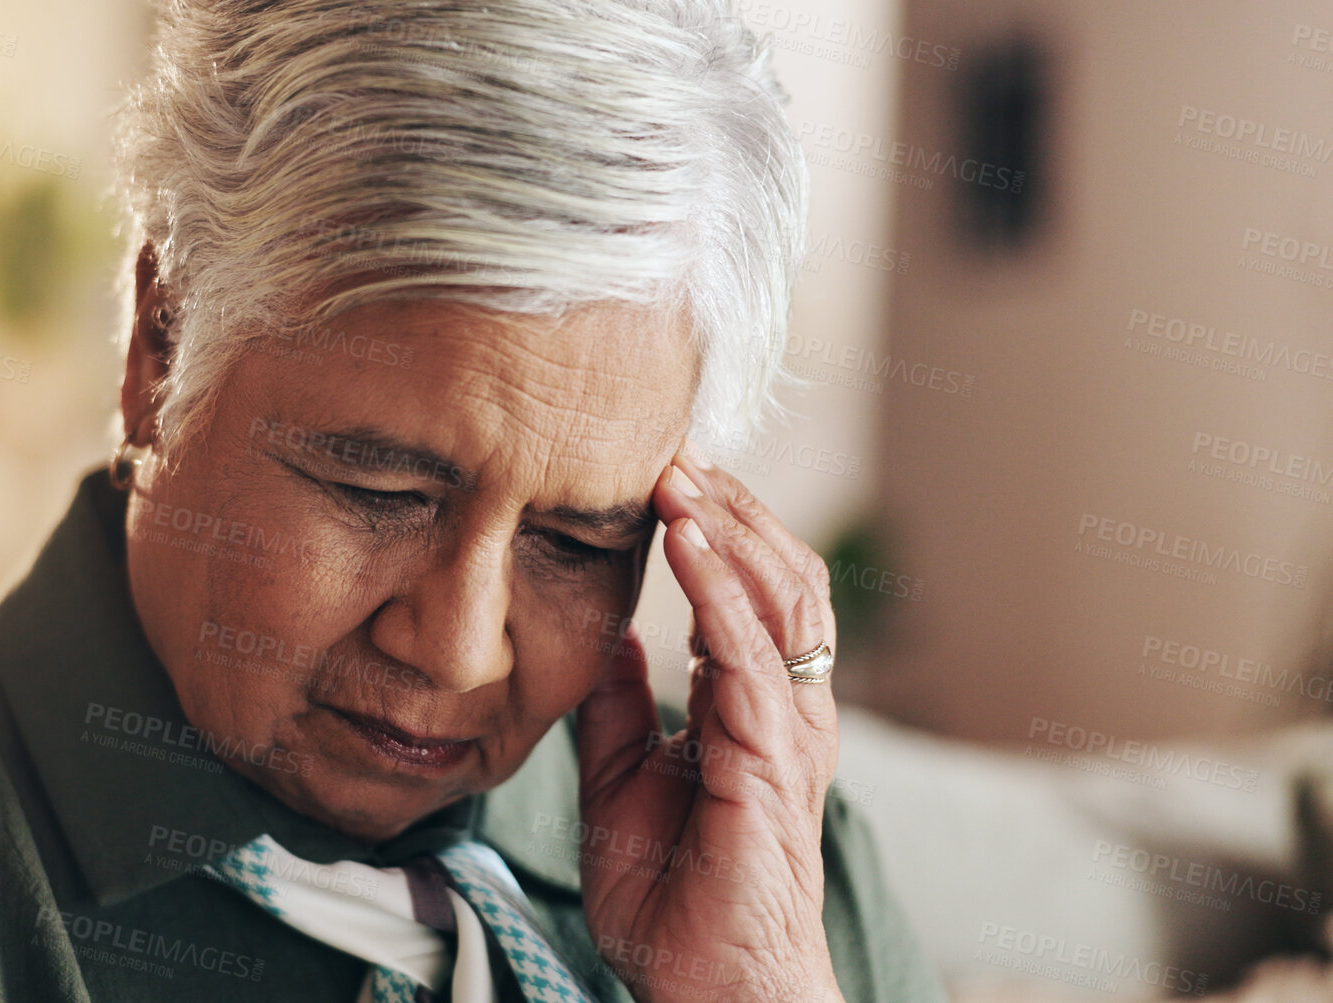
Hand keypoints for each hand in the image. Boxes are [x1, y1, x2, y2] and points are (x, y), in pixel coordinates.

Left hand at [574, 449, 843, 1002]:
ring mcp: (789, 728)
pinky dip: (720, 589)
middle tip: (675, 443)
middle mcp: (784, 705)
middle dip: (729, 504)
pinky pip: (752, 653)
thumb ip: (617, 701)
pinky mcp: (772, 756)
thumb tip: (605, 629)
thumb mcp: (621, 775)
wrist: (705, 983)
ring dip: (728, 526)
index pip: (746, 589)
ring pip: (782, 597)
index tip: (662, 466)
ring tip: (681, 471)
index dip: (712, 525)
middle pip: (778, 575)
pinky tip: (687, 541)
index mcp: (751, 704)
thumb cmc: (673, 897)